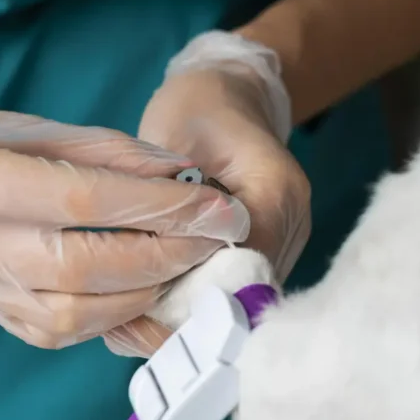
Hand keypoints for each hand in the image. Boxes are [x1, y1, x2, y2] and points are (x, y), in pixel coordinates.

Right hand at [0, 89, 249, 348]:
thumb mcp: (28, 127)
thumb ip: (107, 152)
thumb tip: (182, 174)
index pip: (89, 201)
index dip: (163, 206)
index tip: (217, 205)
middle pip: (91, 266)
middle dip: (168, 254)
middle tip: (218, 239)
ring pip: (81, 314)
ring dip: (148, 292)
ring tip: (188, 263)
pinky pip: (65, 331)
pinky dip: (116, 314)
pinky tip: (147, 288)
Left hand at [103, 31, 310, 355]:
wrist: (229, 93)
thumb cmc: (197, 108)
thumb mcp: (175, 143)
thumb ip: (171, 203)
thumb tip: (152, 268)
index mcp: (275, 192)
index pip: (242, 265)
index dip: (195, 294)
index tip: (143, 307)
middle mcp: (290, 226)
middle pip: (244, 295)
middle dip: (187, 316)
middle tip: (128, 326)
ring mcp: (285, 244)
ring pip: (239, 303)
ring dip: (187, 317)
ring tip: (132, 323)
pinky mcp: (268, 254)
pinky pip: (234, 293)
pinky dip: (193, 306)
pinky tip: (149, 309)